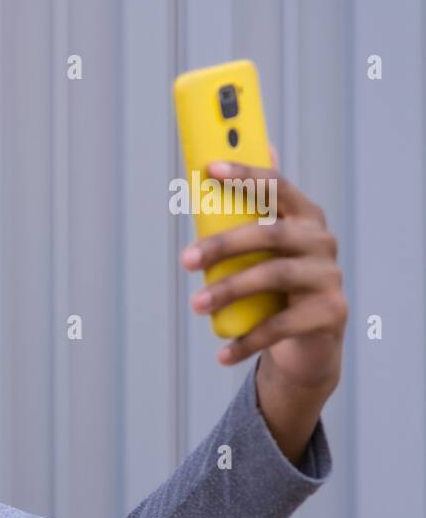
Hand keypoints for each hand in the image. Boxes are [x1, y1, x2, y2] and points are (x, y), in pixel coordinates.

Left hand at [180, 148, 346, 393]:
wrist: (307, 342)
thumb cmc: (272, 287)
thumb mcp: (258, 253)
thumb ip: (242, 216)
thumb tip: (216, 164)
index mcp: (303, 217)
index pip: (276, 187)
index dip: (246, 175)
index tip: (209, 170)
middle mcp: (322, 241)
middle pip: (271, 234)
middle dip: (224, 245)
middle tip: (185, 260)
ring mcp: (329, 277)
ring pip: (275, 276)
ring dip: (230, 290)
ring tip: (196, 305)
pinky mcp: (330, 313)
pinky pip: (282, 325)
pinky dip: (248, 340)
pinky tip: (222, 353)